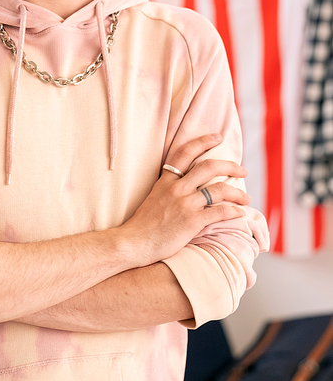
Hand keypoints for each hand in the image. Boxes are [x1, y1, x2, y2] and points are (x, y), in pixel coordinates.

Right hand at [119, 134, 249, 265]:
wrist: (134, 242)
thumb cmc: (144, 225)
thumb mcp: (155, 198)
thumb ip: (171, 189)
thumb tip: (189, 187)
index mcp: (166, 181)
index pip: (185, 153)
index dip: (203, 142)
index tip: (217, 137)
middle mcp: (176, 188)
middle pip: (208, 167)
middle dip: (230, 165)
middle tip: (242, 169)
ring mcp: (184, 204)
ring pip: (219, 189)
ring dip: (237, 193)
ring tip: (246, 198)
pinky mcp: (191, 221)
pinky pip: (219, 212)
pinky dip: (233, 212)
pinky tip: (239, 214)